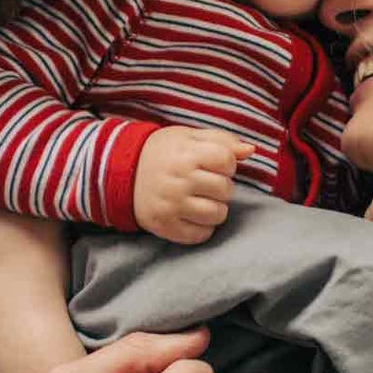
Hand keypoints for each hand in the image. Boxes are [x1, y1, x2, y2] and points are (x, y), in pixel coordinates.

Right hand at [133, 126, 253, 244]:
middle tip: (205, 183)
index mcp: (186, 154)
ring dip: (215, 208)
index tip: (214, 165)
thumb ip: (222, 140)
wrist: (122, 172)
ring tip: (201, 200)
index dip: (226, 164)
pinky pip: (201, 235)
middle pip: (225, 189)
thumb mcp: (189, 136)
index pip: (227, 162)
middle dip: (221, 187)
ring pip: (217, 214)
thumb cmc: (162, 152)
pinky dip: (203, 227)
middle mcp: (179, 180)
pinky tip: (193, 215)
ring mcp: (172, 205)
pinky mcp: (166, 226)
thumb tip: (250, 150)